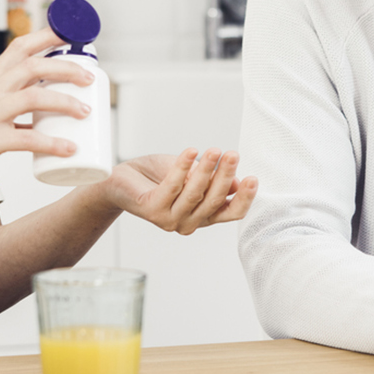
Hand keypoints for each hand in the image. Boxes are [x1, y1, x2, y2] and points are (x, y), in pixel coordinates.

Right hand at [0, 28, 93, 191]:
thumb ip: (9, 99)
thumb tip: (45, 101)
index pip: (20, 46)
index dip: (48, 36)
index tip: (73, 34)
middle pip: (33, 67)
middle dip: (66, 68)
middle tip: (90, 78)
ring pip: (34, 98)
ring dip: (65, 102)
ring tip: (86, 111)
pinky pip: (26, 138)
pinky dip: (51, 143)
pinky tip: (69, 148)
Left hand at [102, 148, 257, 235]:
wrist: (120, 179)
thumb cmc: (157, 176)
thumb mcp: (191, 174)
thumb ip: (211, 180)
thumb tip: (236, 182)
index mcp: (202, 216)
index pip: (229, 213)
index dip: (243, 198)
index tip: (252, 178)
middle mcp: (187, 223)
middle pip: (214, 202)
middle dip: (225, 176)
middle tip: (232, 155)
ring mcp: (169, 220)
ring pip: (195, 194)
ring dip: (206, 170)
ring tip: (214, 151)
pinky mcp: (152, 211)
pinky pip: (172, 186)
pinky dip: (183, 167)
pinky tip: (191, 152)